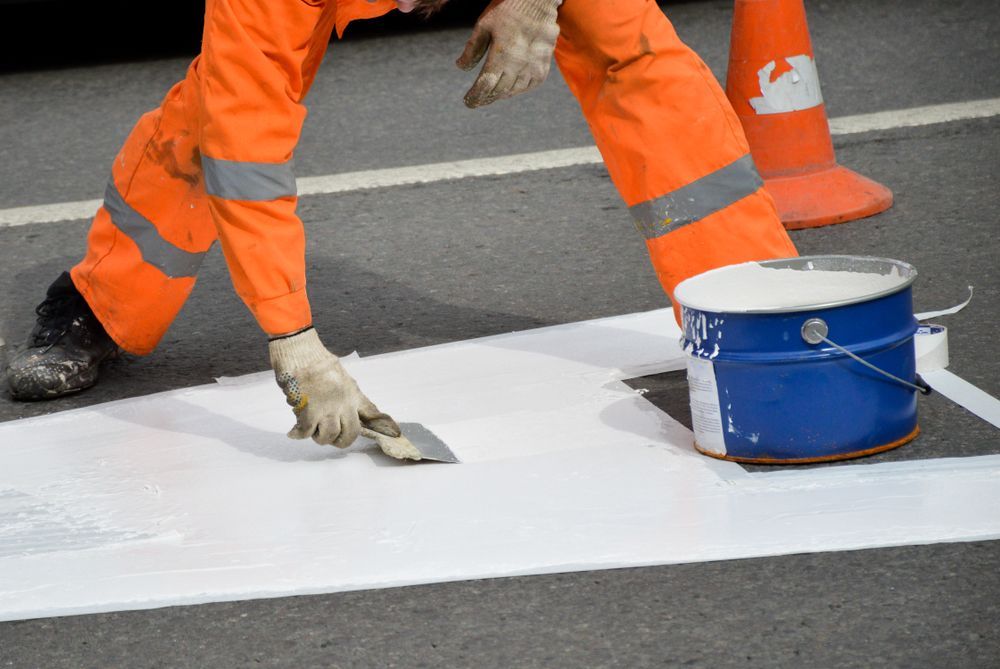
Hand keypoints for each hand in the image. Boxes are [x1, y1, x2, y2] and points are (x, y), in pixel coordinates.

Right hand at [269, 328, 399, 446]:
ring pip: (329, 437)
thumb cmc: (319, 364)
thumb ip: (350, 396)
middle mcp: (344, 404)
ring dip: (319, 437)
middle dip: (341, 441)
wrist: (302, 355)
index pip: (372, 413)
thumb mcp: (343, 379)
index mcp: (353, 394)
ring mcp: (327, 409)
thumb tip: (350, 412)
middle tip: (332, 437)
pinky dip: (299, 434)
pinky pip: (307, 433)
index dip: (385, 425)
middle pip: (351, 433)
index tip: (395, 433)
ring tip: (312, 429)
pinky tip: (294, 431)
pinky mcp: (309, 412)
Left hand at [456, 0, 562, 107]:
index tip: (467, 102)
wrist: (538, 3)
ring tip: (491, 94)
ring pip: (513, 91)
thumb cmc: (508, 11)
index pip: (485, 85)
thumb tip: (461, 67)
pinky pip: (529, 86)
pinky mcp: (542, 67)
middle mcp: (518, 65)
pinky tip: (509, 87)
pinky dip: (517, 89)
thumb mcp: (484, 26)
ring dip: (500, 94)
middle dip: (485, 98)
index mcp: (501, 55)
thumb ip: (472, 48)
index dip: (475, 96)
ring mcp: (532, 68)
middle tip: (477, 100)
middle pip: (498, 91)